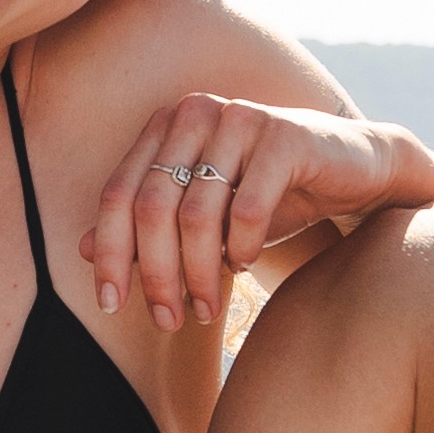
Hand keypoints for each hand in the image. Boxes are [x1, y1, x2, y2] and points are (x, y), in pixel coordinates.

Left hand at [82, 98, 433, 331]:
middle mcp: (196, 113)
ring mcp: (241, 119)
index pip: (117, 194)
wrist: (353, 171)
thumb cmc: (268, 194)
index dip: (108, 253)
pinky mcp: (286, 136)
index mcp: (165, 126)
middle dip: (156, 274)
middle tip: (170, 319)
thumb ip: (146, 226)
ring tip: (206, 308)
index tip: (110, 303)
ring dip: (199, 274)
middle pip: (151, 207)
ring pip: (197, 214)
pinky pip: (248, 209)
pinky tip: (247, 265)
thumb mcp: (203, 214)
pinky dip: (242, 248)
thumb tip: (81, 249)